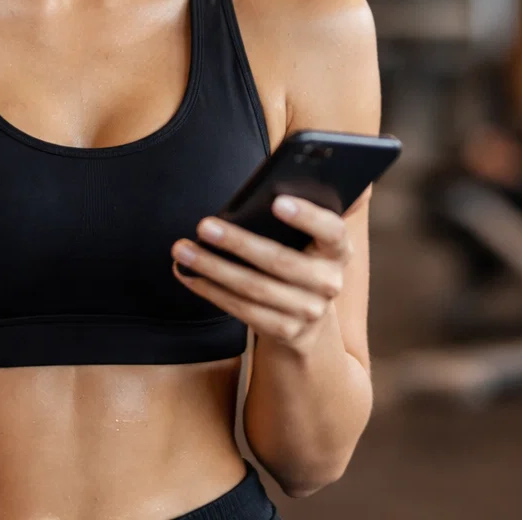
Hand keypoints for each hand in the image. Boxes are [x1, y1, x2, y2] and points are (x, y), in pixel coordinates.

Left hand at [171, 196, 350, 354]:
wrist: (308, 314)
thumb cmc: (298, 258)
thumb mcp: (308, 239)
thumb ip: (297, 216)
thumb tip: (267, 190)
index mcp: (338, 250)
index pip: (331, 230)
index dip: (307, 216)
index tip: (276, 201)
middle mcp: (329, 282)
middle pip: (279, 261)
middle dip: (238, 242)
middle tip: (204, 226)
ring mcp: (309, 311)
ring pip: (254, 288)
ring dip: (213, 268)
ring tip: (183, 250)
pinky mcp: (285, 331)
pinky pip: (242, 309)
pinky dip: (211, 291)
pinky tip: (189, 275)